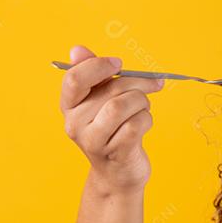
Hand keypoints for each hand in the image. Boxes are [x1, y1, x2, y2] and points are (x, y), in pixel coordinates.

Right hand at [59, 44, 164, 192]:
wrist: (118, 173)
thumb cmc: (112, 129)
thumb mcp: (100, 100)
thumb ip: (92, 74)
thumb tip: (77, 49)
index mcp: (69, 106)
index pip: (74, 78)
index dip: (99, 65)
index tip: (119, 64)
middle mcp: (75, 123)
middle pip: (110, 90)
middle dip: (137, 83)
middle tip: (152, 84)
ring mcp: (93, 141)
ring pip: (121, 106)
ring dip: (142, 102)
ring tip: (144, 107)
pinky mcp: (115, 153)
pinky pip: (136, 124)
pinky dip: (147, 119)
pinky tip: (144, 124)